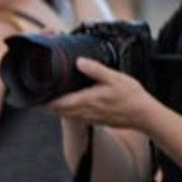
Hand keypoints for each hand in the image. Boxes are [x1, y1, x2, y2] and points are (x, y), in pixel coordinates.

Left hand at [47, 58, 161, 131]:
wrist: (144, 115)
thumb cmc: (131, 97)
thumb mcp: (115, 78)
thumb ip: (96, 70)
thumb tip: (79, 62)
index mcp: (86, 101)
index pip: (56, 104)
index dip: (43, 100)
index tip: (37, 92)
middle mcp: (84, 112)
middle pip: (56, 111)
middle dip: (46, 103)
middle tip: (41, 92)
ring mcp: (88, 118)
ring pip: (64, 114)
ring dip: (56, 107)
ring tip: (52, 95)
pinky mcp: (93, 120)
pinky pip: (74, 116)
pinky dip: (67, 110)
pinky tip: (70, 101)